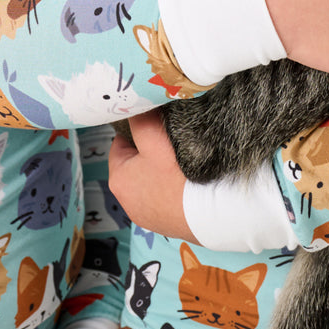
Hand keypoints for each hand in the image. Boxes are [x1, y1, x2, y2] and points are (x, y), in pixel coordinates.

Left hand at [108, 111, 195, 239]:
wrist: (210, 214)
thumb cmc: (178, 177)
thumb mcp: (154, 139)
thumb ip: (140, 119)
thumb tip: (135, 104)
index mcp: (118, 180)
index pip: (119, 144)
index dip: (137, 132)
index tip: (154, 129)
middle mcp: (126, 202)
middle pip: (134, 164)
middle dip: (148, 153)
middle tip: (169, 148)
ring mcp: (145, 216)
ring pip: (148, 181)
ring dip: (159, 173)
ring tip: (180, 166)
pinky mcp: (162, 224)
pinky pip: (161, 199)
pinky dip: (170, 191)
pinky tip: (185, 185)